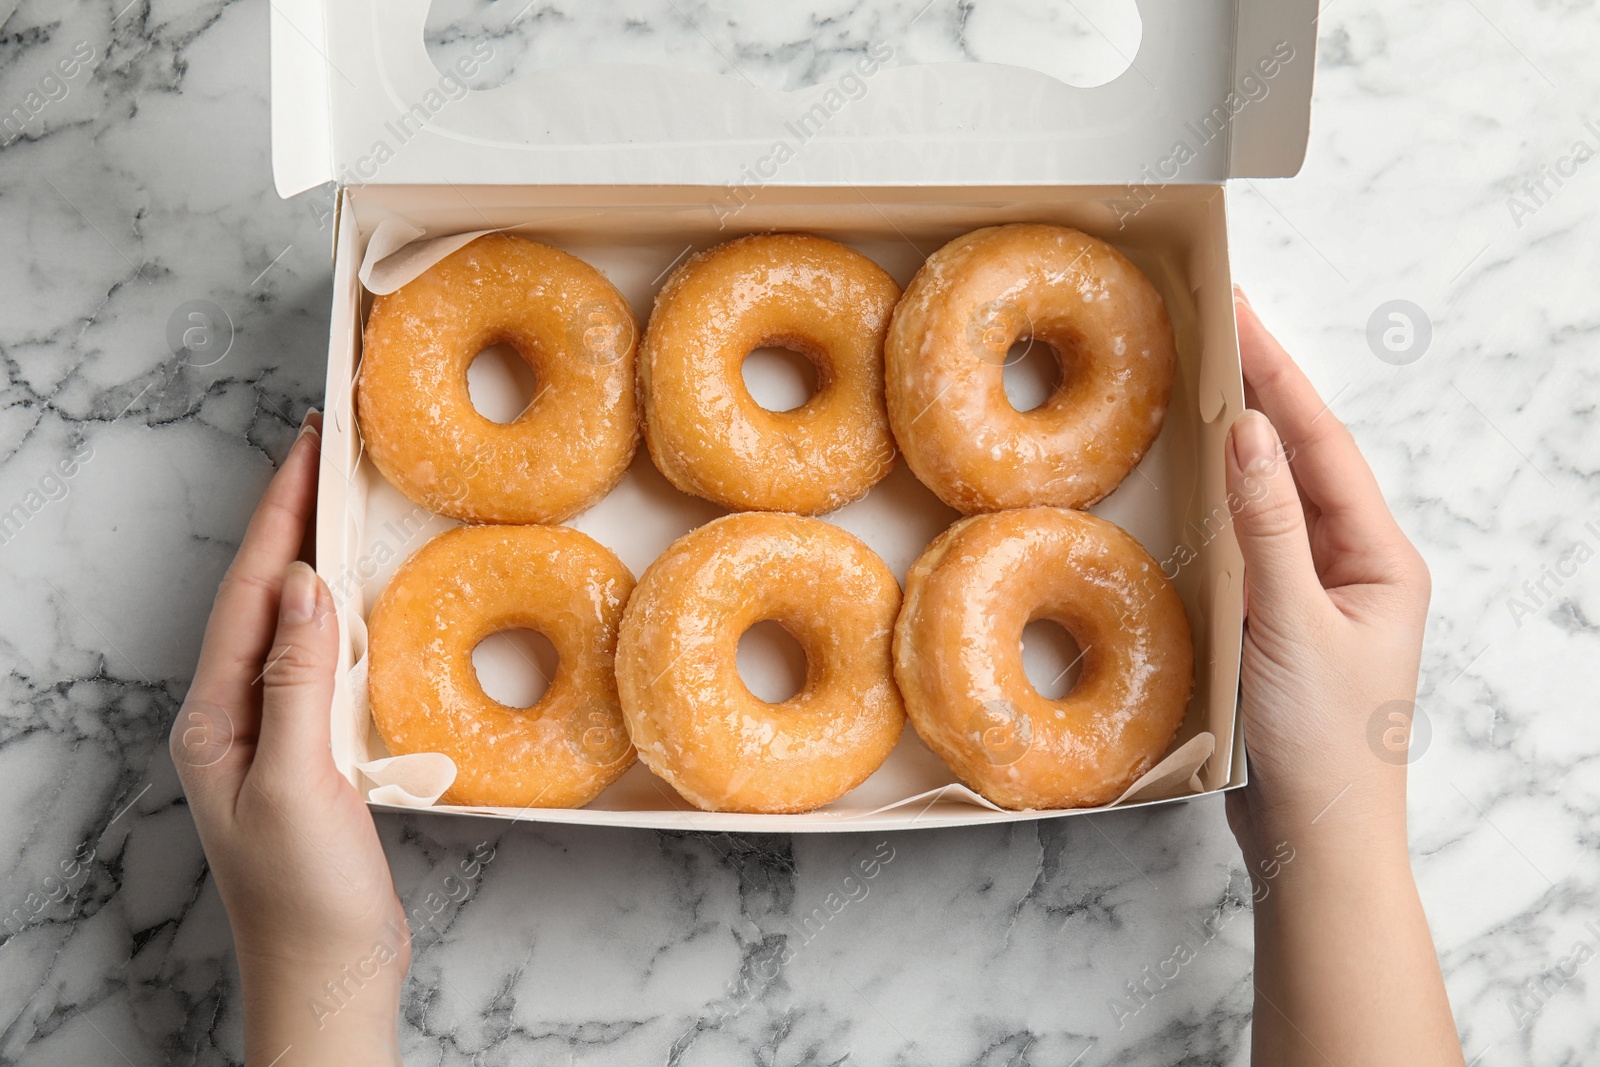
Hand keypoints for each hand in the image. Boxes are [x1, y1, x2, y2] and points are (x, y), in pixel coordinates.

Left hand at [172, 412, 406, 1066]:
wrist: (330, 970)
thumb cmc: (305, 891)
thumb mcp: (297, 779)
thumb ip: (299, 680)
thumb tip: (308, 586)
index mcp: (216, 716)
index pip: (250, 592)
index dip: (280, 514)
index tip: (309, 446)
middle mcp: (235, 716)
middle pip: (264, 597)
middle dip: (293, 520)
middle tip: (329, 452)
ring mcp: (273, 735)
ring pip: (294, 625)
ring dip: (318, 560)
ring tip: (348, 505)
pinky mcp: (312, 754)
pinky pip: (324, 663)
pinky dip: (346, 617)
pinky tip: (368, 602)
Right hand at [1222, 291, 1460, 1064]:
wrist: (1317, 840)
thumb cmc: (1321, 746)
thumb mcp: (1294, 626)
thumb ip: (1270, 526)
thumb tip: (1250, 430)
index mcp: (1380, 558)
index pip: (1321, 442)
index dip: (1278, 372)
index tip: (1236, 309)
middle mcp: (1355, 565)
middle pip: (1303, 457)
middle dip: (1261, 387)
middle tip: (1212, 321)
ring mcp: (1318, 593)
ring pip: (1276, 495)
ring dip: (1241, 436)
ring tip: (1198, 376)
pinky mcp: (1281, 621)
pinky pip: (1253, 539)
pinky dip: (1223, 498)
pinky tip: (1192, 479)